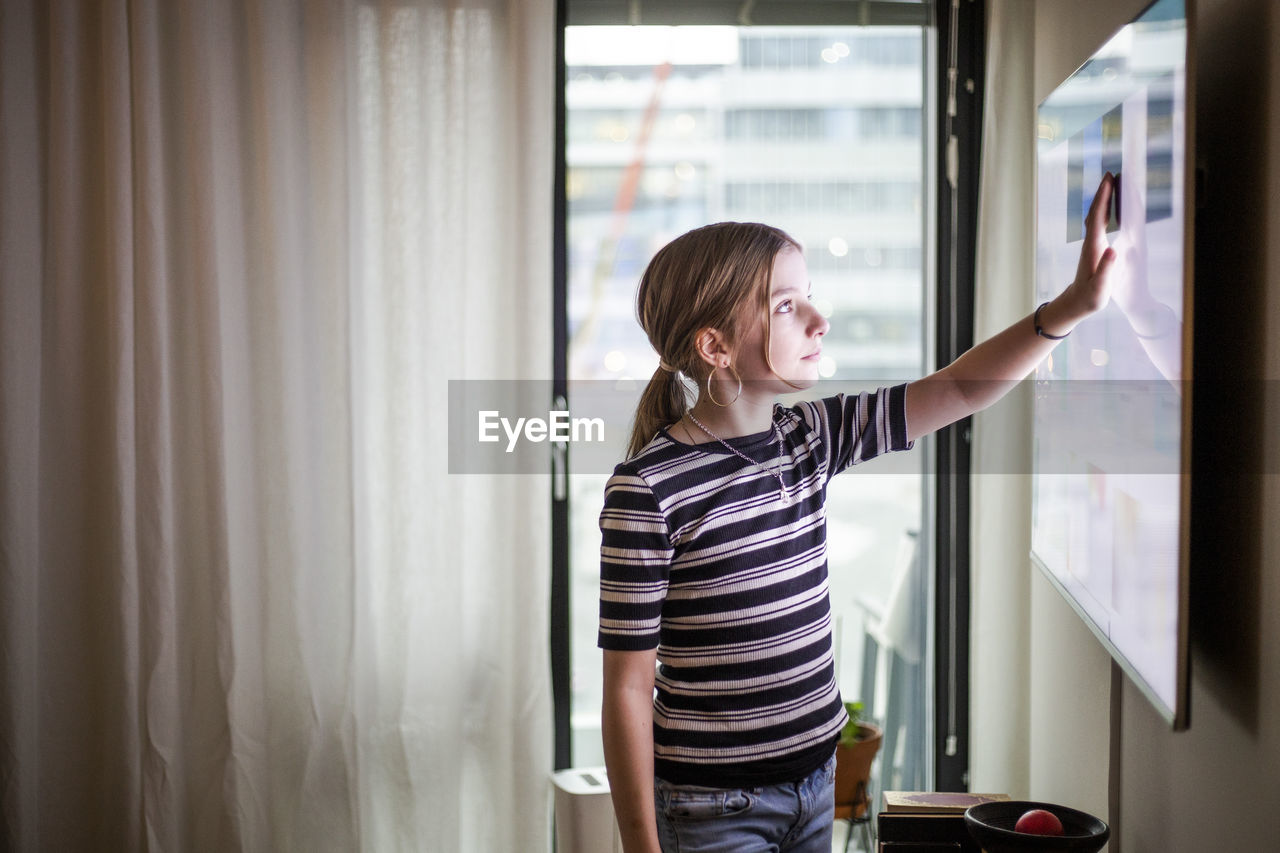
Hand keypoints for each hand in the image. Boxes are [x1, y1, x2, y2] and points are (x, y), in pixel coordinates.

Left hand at [1062, 172, 1118, 316]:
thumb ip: (1105, 269)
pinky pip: (1099, 224)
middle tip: (1111, 174)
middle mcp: (1090, 242)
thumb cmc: (1090, 296)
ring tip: (1111, 184)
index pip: (1098, 217)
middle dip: (1103, 193)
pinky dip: (1105, 211)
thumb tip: (1113, 250)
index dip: (1103, 198)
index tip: (1109, 181)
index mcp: (1093, 247)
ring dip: (1104, 199)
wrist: (1077, 303)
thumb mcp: (1100, 286)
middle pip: (1096, 212)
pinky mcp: (1094, 248)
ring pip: (1097, 216)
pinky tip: (1109, 207)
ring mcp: (1091, 244)